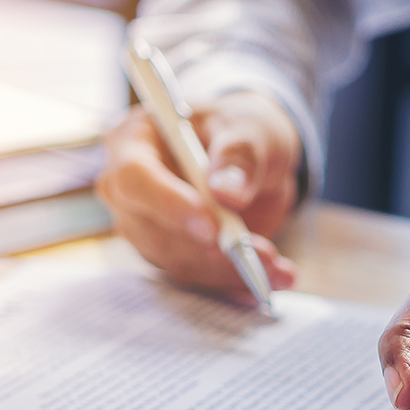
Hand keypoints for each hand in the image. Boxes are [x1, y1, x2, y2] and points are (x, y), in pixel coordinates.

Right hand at [97, 90, 300, 296]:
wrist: (256, 157)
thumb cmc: (243, 129)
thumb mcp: (251, 128)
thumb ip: (240, 155)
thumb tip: (228, 192)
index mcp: (133, 141)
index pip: (135, 178)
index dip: (169, 205)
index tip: (212, 227)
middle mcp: (128, 190)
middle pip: (153, 231)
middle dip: (210, 250)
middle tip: (263, 255)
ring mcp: (145, 226)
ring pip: (178, 261)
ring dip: (230, 271)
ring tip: (281, 270)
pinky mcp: (171, 254)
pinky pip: (199, 275)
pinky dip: (236, 280)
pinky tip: (275, 279)